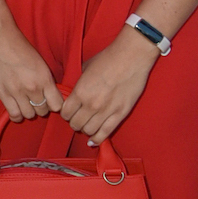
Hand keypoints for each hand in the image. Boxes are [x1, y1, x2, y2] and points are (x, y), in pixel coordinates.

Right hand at [0, 3, 63, 121]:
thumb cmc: (17, 44)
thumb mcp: (38, 60)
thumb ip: (44, 77)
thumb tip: (48, 92)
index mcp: (44, 77)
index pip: (57, 105)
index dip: (54, 104)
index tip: (50, 100)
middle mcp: (33, 87)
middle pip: (43, 111)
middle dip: (40, 106)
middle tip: (35, 100)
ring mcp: (17, 92)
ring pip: (29, 115)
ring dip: (28, 110)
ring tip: (24, 103)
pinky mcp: (3, 94)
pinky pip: (14, 114)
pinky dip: (17, 115)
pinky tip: (16, 108)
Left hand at [59, 26, 157, 143]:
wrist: (131, 57)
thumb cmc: (108, 59)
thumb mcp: (85, 69)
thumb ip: (79, 84)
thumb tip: (75, 93)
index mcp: (80, 91)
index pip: (65, 113)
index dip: (66, 113)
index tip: (69, 112)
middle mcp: (91, 104)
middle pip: (75, 124)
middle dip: (74, 122)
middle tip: (78, 119)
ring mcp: (106, 111)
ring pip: (89, 131)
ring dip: (86, 130)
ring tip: (87, 125)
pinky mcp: (120, 114)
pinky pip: (105, 133)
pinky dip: (97, 139)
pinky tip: (93, 141)